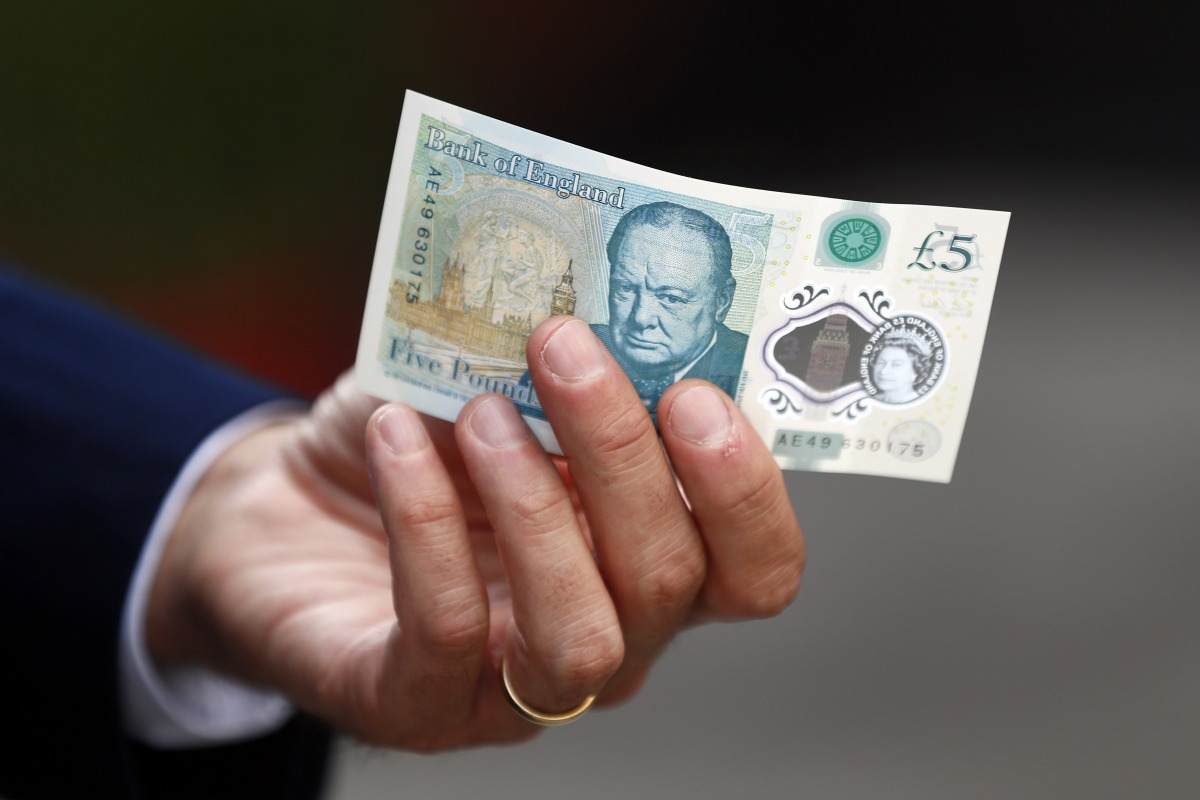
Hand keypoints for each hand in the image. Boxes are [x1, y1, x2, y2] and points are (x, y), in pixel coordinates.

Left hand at [147, 317, 803, 749]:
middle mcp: (609, 638)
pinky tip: (397, 437)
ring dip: (537, 508)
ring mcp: (515, 688)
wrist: (286, 508)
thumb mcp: (495, 385)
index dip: (744, 492)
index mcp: (647, 562)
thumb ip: (560, 365)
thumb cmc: (417, 445)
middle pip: (668, 582)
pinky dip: (425, 522)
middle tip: (562, 346)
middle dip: (621, 453)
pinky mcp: (417, 703)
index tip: (695, 391)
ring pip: (582, 637)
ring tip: (481, 413)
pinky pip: (446, 631)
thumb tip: (604, 297)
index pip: (754, 570)